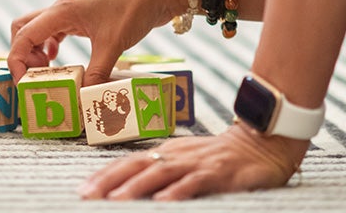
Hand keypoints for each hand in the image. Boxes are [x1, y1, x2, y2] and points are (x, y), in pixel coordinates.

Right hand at [8, 0, 180, 83]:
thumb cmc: (134, 9)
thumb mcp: (114, 45)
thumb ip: (97, 73)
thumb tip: (83, 98)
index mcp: (62, 12)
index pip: (24, 34)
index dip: (17, 60)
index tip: (23, 82)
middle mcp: (62, 9)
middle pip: (24, 28)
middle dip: (23, 54)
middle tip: (36, 75)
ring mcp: (72, 11)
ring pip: (39, 29)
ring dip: (37, 50)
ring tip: (48, 71)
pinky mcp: (84, 16)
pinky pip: (56, 30)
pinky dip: (51, 45)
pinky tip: (61, 59)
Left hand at [79, 125, 306, 199]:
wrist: (262, 143)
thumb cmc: (219, 158)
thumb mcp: (187, 162)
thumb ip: (162, 172)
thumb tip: (131, 189)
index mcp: (165, 152)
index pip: (127, 163)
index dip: (104, 176)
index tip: (83, 190)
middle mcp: (175, 155)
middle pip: (135, 165)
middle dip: (109, 181)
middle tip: (87, 196)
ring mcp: (196, 163)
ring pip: (159, 173)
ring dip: (135, 187)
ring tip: (115, 201)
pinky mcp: (218, 173)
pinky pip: (194, 183)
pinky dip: (178, 192)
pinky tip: (164, 202)